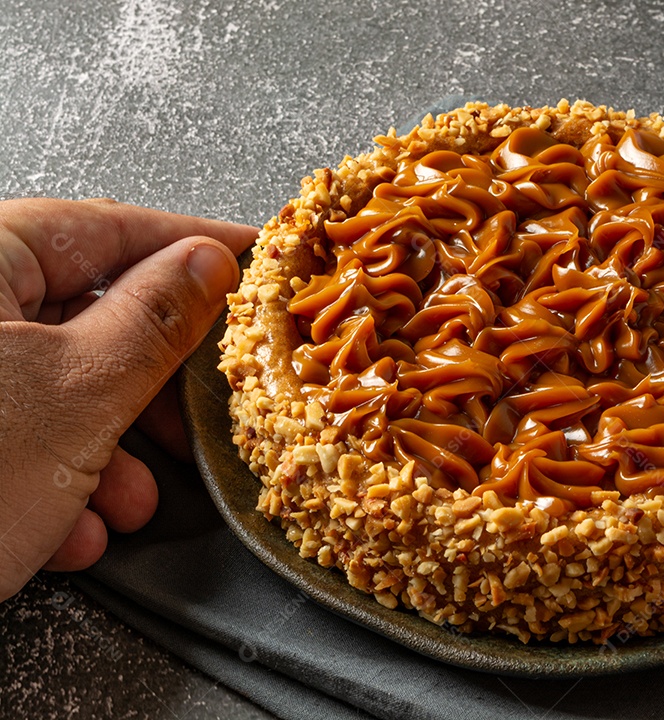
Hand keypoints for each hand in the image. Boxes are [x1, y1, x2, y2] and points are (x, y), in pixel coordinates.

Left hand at [0, 198, 255, 600]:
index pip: (111, 228)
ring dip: (109, 451)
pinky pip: (14, 430)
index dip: (198, 245)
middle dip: (152, 385)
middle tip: (206, 410)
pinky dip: (56, 480)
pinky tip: (69, 529)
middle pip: (87, 315)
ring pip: (56, 386)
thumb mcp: (77, 395)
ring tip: (129, 502)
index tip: (256, 257)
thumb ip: (154, 319)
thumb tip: (208, 264)